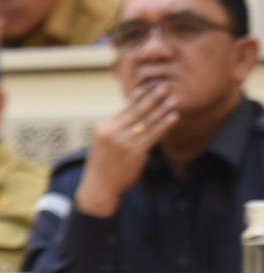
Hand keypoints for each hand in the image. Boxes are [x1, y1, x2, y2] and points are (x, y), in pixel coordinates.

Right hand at [74, 83, 179, 216]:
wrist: (99, 187)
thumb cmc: (103, 164)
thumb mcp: (103, 142)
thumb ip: (116, 128)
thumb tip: (134, 114)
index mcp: (103, 127)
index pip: (125, 107)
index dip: (140, 95)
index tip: (151, 85)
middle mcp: (112, 132)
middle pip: (137, 111)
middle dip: (152, 97)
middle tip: (165, 86)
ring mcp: (123, 142)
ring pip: (147, 121)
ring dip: (162, 109)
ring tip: (173, 99)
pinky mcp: (135, 152)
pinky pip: (154, 135)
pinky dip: (165, 124)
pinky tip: (173, 117)